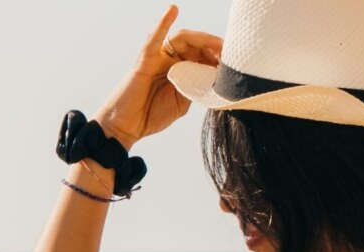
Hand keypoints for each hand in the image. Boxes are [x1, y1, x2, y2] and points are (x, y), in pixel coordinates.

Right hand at [95, 5, 222, 147]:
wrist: (127, 127)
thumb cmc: (152, 115)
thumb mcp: (184, 102)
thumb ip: (198, 87)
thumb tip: (217, 78)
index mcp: (182, 70)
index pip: (204, 55)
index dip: (220, 57)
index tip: (236, 64)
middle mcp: (171, 60)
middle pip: (197, 45)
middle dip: (216, 47)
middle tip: (232, 54)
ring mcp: (158, 57)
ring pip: (183, 39)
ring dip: (202, 39)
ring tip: (217, 44)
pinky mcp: (145, 58)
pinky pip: (155, 37)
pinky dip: (164, 22)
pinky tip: (173, 9)